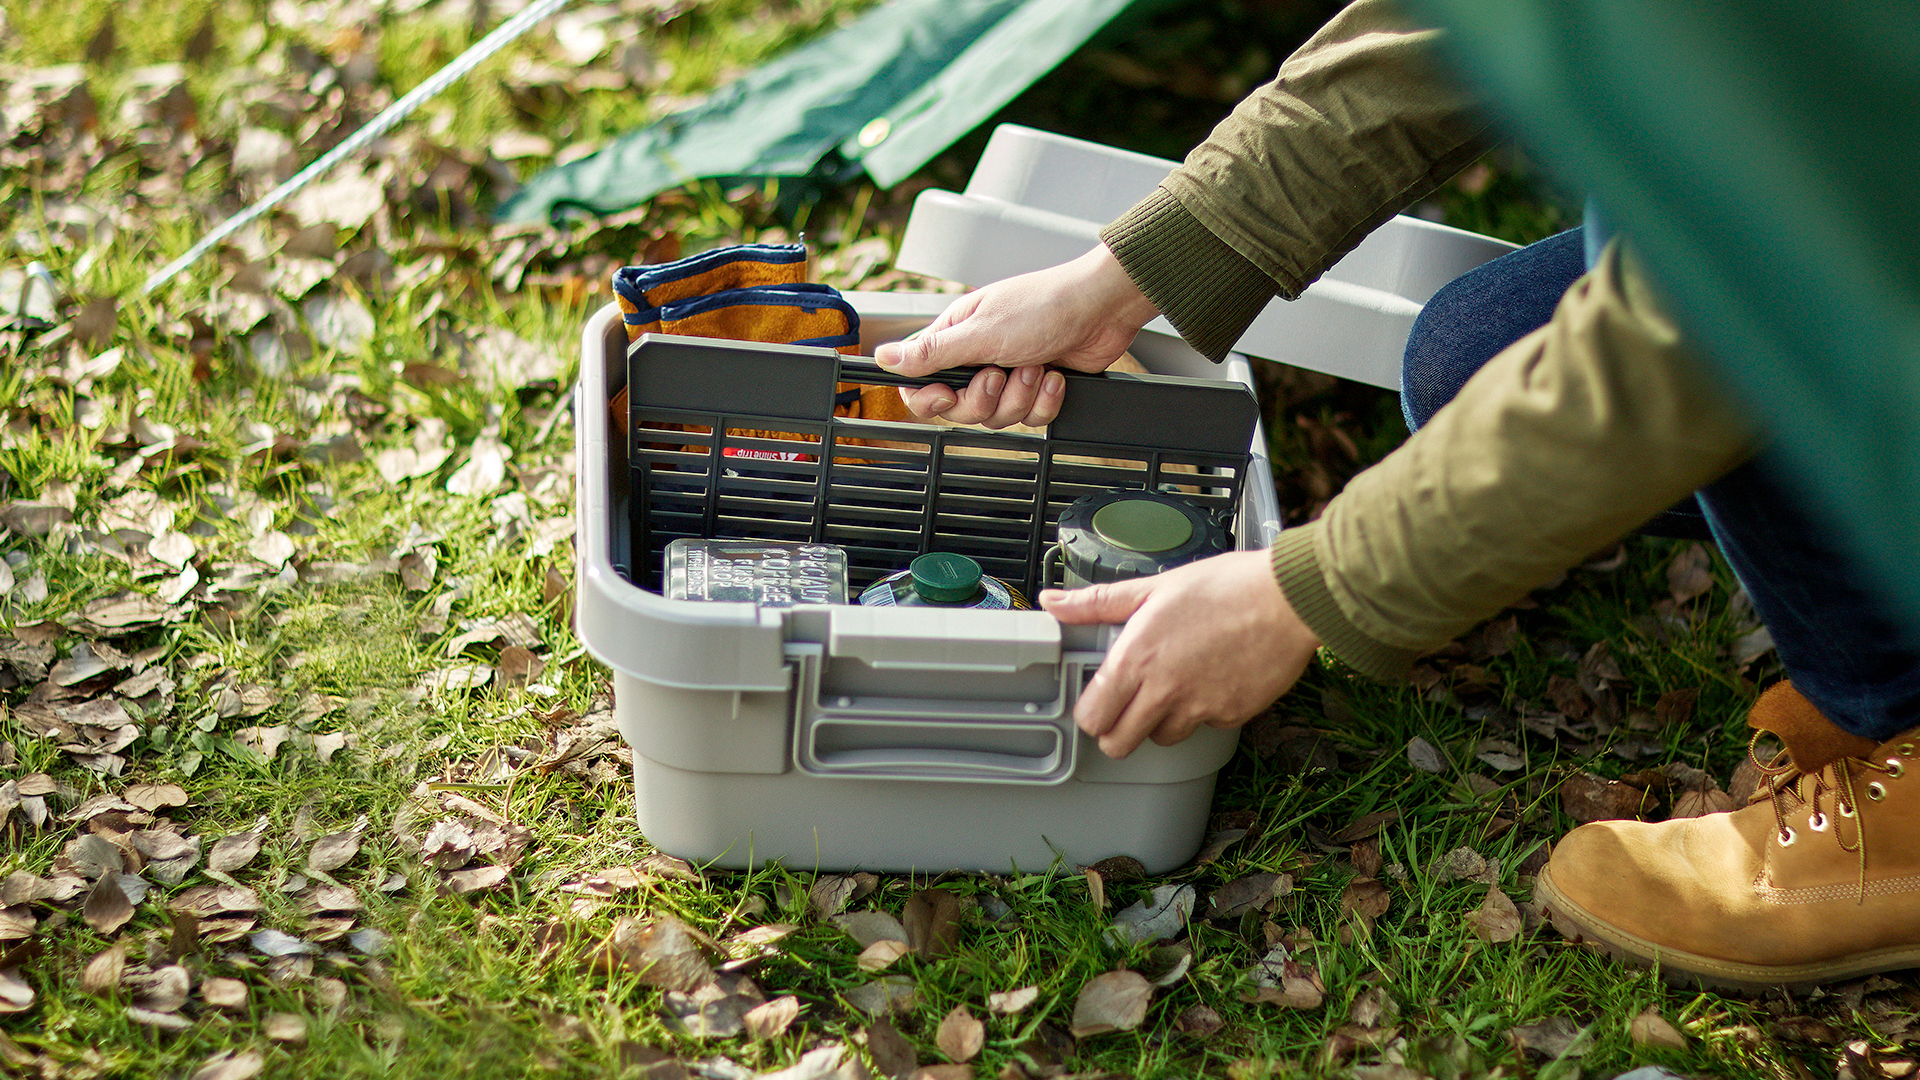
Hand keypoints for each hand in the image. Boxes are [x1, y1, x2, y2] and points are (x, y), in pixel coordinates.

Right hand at [873, 244, 1158, 427]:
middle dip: (985, 399)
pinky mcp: (1037, 389)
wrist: (1101, 309)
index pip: (921, 383)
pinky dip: (1045, 401)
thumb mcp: (981, 331)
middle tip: (1000, 373)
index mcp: (956, 337)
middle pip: (960, 409)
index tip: (947, 395)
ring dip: (1020, 396)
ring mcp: (1008, 374)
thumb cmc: (1045, 304)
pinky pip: (1031, 418)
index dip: (930, 400)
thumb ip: (932, 351)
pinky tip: (1053, 376)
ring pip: (997, 416)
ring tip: (1034, 367)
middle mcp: (978, 358)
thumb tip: (885, 357)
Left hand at [1040, 550, 1320, 758]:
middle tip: (1129, 704)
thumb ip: (1097, 603)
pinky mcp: (1232, 716)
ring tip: (1177, 682)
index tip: (1099, 699)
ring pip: (1163, 738)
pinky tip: (1214, 677)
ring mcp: (1200, 708)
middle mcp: (1164, 691)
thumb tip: (1052, 601)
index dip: (1092, 712)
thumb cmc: (1223, 586)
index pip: (1092, 718)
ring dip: (1162, 720)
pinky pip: (1206, 725)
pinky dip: (1205, 710)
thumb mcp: (1153, 587)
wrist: (1287, 599)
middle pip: (1119, 744)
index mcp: (1137, 659)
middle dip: (1119, 729)